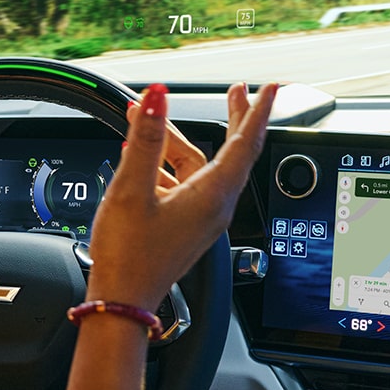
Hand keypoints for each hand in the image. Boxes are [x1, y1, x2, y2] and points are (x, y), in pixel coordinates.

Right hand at [83, 82, 278, 308]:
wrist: (121, 302)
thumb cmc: (128, 255)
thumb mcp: (131, 189)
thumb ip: (145, 139)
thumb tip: (156, 98)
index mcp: (212, 196)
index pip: (245, 142)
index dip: (256, 110)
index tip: (268, 87)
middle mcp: (214, 207)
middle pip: (232, 152)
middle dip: (234, 118)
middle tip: (237, 91)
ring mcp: (201, 219)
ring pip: (200, 168)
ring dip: (176, 143)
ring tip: (145, 121)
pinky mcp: (186, 228)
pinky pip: (186, 186)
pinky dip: (168, 167)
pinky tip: (141, 160)